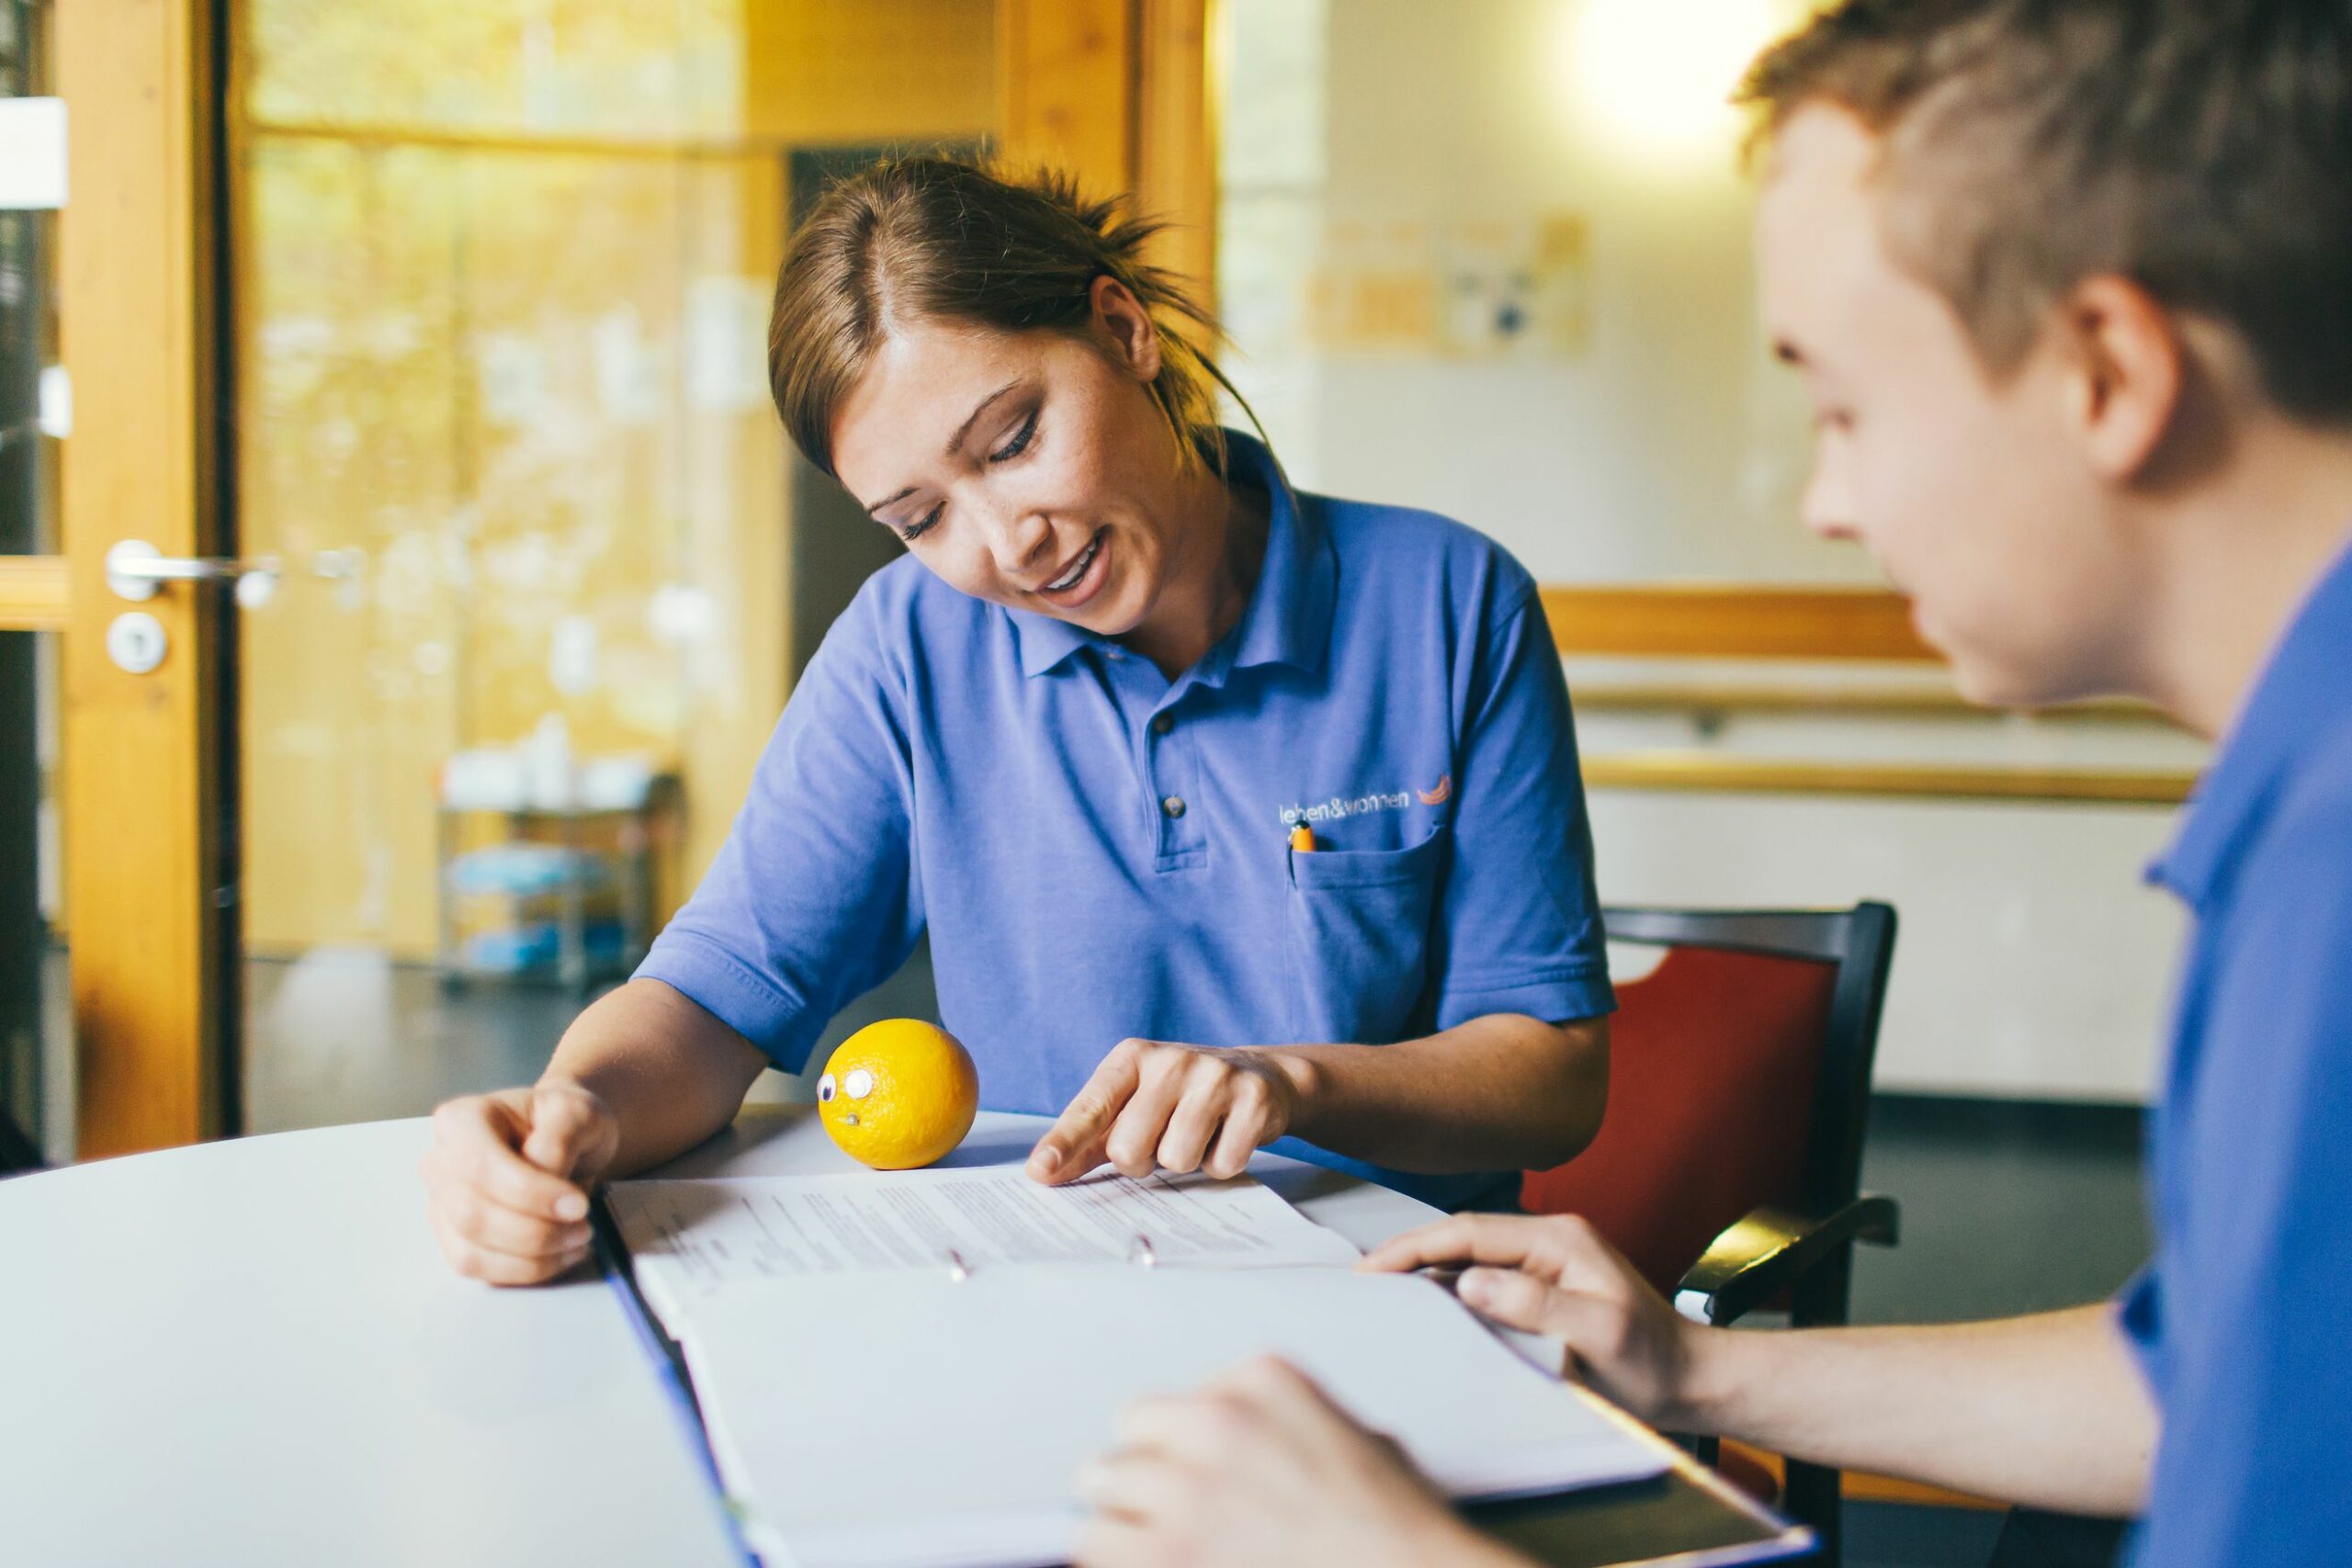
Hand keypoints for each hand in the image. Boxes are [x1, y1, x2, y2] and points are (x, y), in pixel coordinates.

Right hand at [419, 1082, 619, 1284]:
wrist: (565, 1141)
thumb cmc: (564, 1122)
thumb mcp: (576, 1111)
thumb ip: (559, 1136)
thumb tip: (544, 1172)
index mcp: (461, 1120)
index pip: (480, 1166)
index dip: (529, 1193)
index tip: (579, 1206)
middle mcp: (440, 1163)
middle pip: (472, 1215)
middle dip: (535, 1232)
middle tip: (583, 1228)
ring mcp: (442, 1204)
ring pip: (471, 1251)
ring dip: (531, 1258)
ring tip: (576, 1241)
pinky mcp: (454, 1238)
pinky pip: (478, 1270)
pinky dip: (523, 1271)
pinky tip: (559, 1256)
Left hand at [1027, 1038, 1303, 1184]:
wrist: (1259, 1076)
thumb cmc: (1179, 1098)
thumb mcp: (1131, 1106)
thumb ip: (1087, 1140)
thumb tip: (1042, 1171)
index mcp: (1131, 1058)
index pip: (1091, 1108)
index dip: (1064, 1142)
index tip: (1042, 1170)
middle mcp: (1172, 1061)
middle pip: (1129, 1149)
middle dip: (1142, 1162)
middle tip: (1161, 1141)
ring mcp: (1215, 1077)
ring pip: (1177, 1161)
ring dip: (1186, 1163)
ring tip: (1197, 1135)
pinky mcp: (1253, 1100)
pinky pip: (1222, 1164)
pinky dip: (1221, 1163)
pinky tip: (1226, 1136)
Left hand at [1075, 1355, 1520, 1567]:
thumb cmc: (1393, 1528)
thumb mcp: (1351, 1437)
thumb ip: (1277, 1424)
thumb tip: (1219, 1451)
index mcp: (1261, 1380)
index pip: (1175, 1400)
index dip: (1182, 1448)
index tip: (1201, 1474)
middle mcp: (1217, 1421)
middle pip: (1130, 1438)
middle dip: (1147, 1478)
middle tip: (1175, 1513)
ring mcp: (1187, 1489)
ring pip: (1102, 1493)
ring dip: (1127, 1524)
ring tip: (1167, 1546)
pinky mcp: (1165, 1553)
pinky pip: (1097, 1548)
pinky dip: (1118, 1560)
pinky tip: (1156, 1565)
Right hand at [1361, 1213, 1709, 1425]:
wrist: (1691, 1380)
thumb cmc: (1652, 1364)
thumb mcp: (1600, 1334)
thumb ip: (1537, 1305)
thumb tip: (1470, 1283)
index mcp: (1559, 1240)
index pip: (1469, 1233)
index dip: (1415, 1248)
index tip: (1372, 1270)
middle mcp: (1550, 1241)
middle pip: (1463, 1237)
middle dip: (1409, 1253)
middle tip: (1361, 1282)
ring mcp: (1548, 1261)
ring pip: (1470, 1255)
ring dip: (1427, 1269)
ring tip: (1381, 1292)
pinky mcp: (1547, 1285)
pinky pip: (1486, 1276)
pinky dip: (1449, 1287)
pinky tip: (1427, 1305)